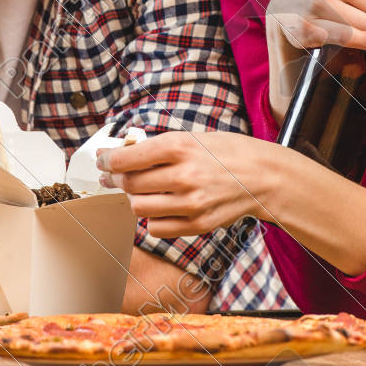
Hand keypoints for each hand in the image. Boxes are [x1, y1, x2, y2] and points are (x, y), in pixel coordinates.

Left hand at [97, 131, 278, 237]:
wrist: (263, 176)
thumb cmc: (226, 152)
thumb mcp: (191, 137)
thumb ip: (157, 148)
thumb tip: (120, 156)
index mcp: (179, 147)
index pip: (126, 159)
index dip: (107, 160)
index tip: (102, 160)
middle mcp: (183, 176)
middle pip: (129, 184)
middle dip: (115, 179)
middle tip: (112, 175)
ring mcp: (190, 204)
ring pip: (138, 208)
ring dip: (132, 198)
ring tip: (137, 190)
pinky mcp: (197, 225)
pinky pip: (157, 228)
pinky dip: (151, 218)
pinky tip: (159, 206)